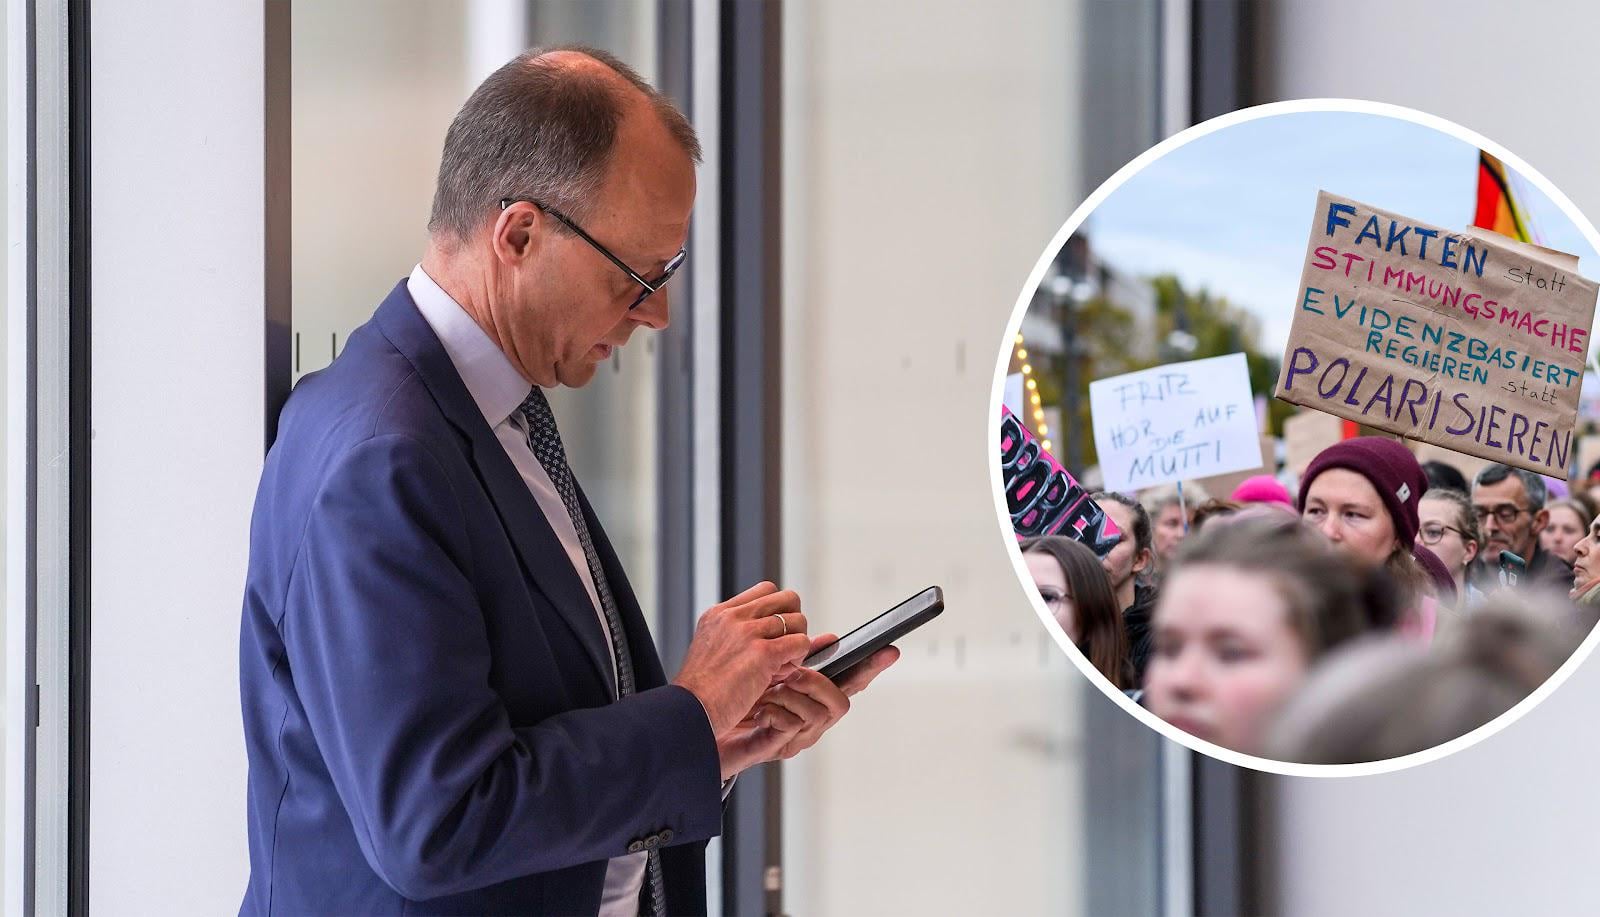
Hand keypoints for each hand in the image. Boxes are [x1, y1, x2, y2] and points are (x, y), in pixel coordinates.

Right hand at [673, 582, 813, 739]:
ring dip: (797, 642)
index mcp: (720, 613)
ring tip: (782, 664)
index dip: (778, 611)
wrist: (690, 711)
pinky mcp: (762, 653)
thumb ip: (735, 637)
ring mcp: (748, 633)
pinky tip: (783, 673)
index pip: (766, 591)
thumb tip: (770, 637)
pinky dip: (799, 657)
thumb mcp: (712, 649)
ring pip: (798, 620)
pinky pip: (800, 642)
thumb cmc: (701, 692)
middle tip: (784, 647)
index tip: (773, 634)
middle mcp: (734, 617)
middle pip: (787, 599)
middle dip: (793, 623)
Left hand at [713, 633, 899, 779]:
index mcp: (810, 696)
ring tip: (764, 692)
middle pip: (842, 700)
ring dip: (790, 695)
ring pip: (819, 713)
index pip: (849, 680)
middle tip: (789, 672)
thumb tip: (828, 638)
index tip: (891, 651)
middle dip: (818, 681)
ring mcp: (797, 735)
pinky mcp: (780, 747)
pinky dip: (774, 712)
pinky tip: (757, 711)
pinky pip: (793, 726)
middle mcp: (809, 718)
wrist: (700, 730)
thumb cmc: (731, 699)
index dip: (871, 667)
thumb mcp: (765, 667)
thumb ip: (795, 653)